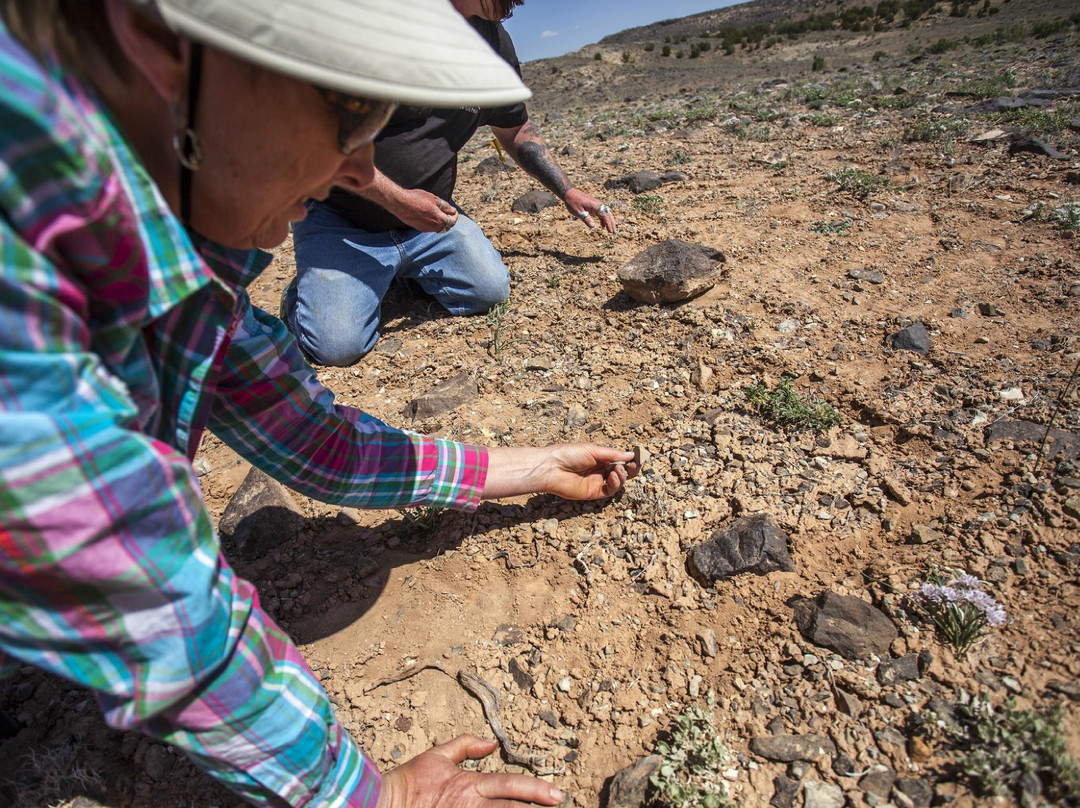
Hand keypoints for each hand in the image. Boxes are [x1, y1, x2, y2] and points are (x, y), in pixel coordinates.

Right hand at [377, 736, 564, 807]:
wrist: (384, 803)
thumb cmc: (410, 782)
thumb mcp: (438, 756)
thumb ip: (465, 746)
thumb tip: (490, 742)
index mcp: (471, 785)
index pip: (510, 785)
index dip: (536, 790)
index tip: (557, 794)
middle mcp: (472, 806)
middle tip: (560, 807)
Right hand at [393, 188, 459, 232]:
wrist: (401, 204)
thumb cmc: (417, 198)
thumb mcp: (433, 199)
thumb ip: (444, 206)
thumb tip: (452, 210)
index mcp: (439, 219)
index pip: (452, 221)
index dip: (455, 215)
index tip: (454, 211)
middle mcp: (434, 226)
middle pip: (446, 226)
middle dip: (450, 220)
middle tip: (449, 214)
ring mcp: (426, 229)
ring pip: (438, 228)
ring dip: (442, 223)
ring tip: (440, 215)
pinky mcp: (420, 228)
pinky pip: (431, 228)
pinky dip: (434, 224)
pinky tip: (431, 217)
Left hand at [483, 444, 640, 500]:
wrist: (552, 468)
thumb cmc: (569, 454)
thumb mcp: (593, 450)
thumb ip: (612, 454)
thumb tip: (631, 455)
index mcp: (599, 458)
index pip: (618, 459)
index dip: (628, 459)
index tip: (636, 457)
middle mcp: (599, 470)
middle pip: (621, 472)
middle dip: (629, 469)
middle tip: (633, 466)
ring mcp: (596, 482)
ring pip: (617, 482)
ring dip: (622, 476)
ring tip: (618, 470)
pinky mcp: (593, 493)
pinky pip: (610, 491)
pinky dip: (615, 484)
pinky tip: (613, 476)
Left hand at [563, 188, 615, 233]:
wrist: (569, 193)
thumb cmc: (573, 202)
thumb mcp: (578, 212)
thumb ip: (586, 218)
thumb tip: (593, 226)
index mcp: (595, 206)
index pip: (605, 216)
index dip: (608, 224)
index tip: (610, 232)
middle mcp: (598, 204)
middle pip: (608, 214)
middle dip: (612, 223)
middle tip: (614, 232)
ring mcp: (596, 204)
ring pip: (606, 213)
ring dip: (609, 221)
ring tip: (610, 230)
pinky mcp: (594, 204)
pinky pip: (601, 212)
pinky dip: (603, 218)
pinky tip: (602, 225)